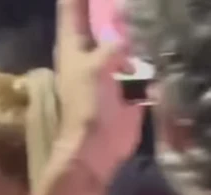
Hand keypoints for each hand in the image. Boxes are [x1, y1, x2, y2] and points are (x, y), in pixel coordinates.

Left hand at [54, 0, 142, 179]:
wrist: (96, 146)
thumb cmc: (87, 104)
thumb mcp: (96, 66)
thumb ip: (111, 44)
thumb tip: (123, 37)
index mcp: (72, 48)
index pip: (72, 12)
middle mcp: (88, 57)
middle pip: (99, 25)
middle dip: (112, 13)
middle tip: (128, 4)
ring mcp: (108, 73)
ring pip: (124, 45)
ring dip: (134, 36)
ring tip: (149, 22)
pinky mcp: (127, 90)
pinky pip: (141, 69)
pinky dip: (148, 63)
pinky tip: (157, 55)